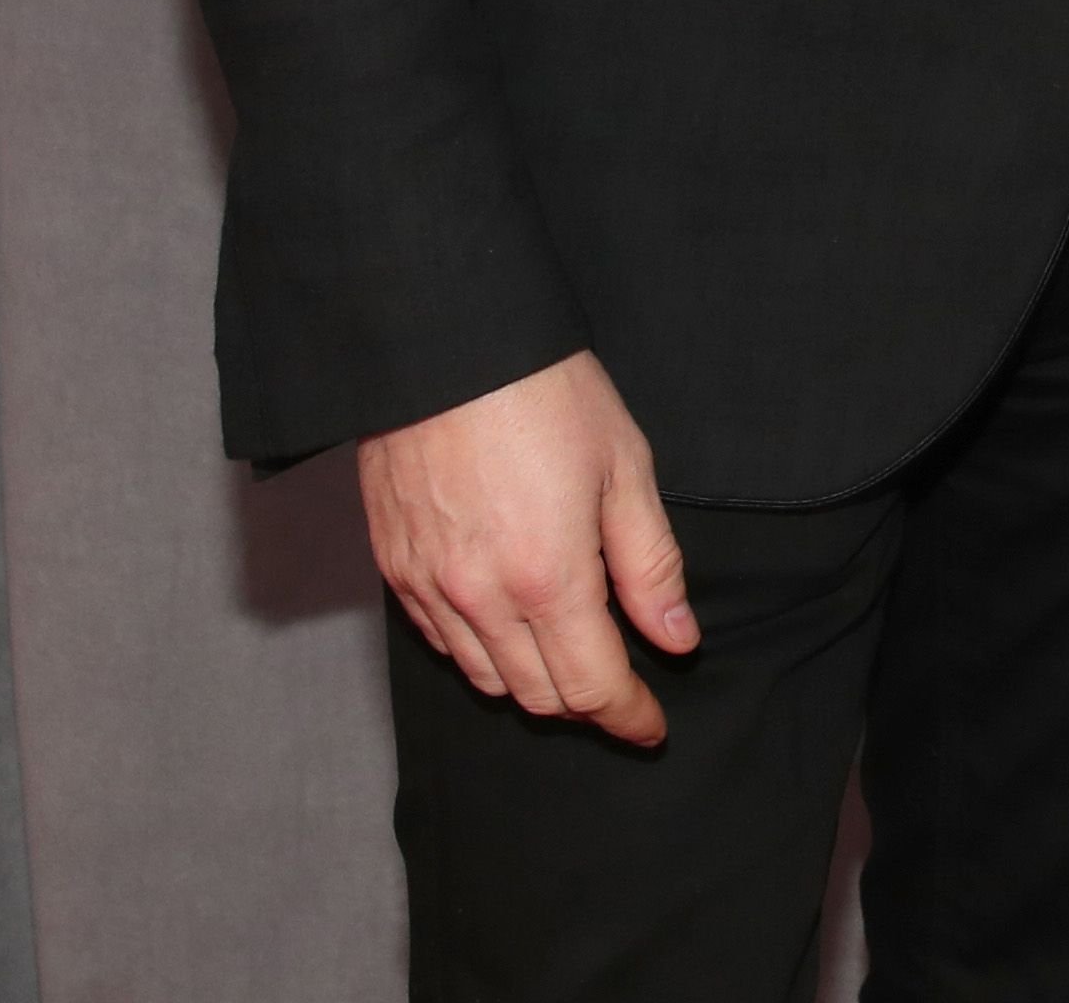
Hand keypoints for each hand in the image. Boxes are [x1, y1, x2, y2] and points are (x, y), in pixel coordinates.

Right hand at [359, 349, 697, 743]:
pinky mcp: (394, 568)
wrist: (443, 343)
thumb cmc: (543, 392)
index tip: (652, 725)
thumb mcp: (624, 467)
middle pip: (540, 696)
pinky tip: (507, 626)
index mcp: (548, 578)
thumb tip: (675, 639)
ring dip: (533, 684)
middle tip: (621, 688)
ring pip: (485, 679)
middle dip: (588, 704)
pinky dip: (480, 652)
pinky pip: (439, 643)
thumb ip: (650, 565)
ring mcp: (429, 587)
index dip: (630, 716)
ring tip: (569, 660)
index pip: (593, 687)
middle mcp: (481, 598)